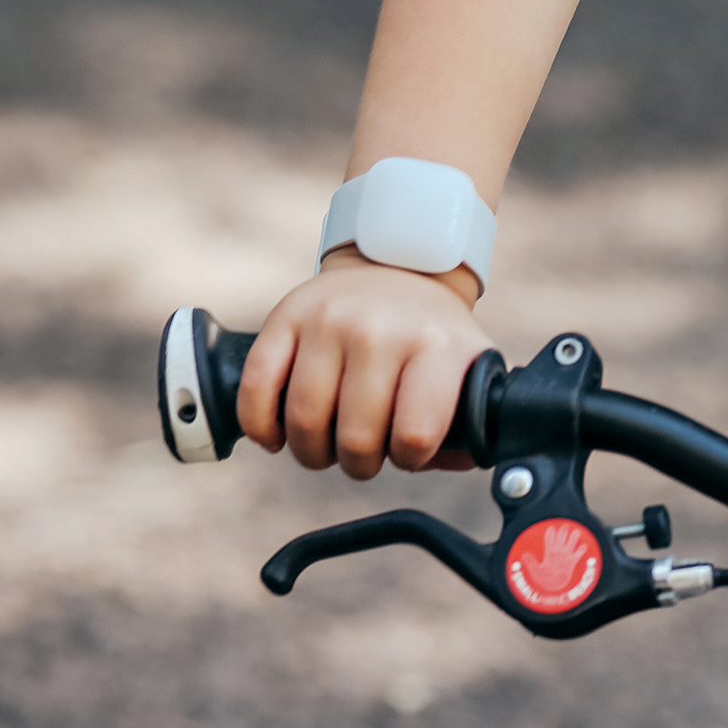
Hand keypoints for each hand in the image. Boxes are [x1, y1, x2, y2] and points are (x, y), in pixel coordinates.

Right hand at [235, 250, 492, 478]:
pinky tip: (277, 435)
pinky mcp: (285, 315)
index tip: (407, 449)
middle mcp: (379, 329)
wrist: (397, 264)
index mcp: (435, 345)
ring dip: (312, 452)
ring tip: (327, 445)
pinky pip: (258, 387)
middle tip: (365, 453)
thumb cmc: (432, 335)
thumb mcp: (469, 368)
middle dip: (358, 464)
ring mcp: (328, 319)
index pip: (415, 434)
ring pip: (303, 420)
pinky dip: (261, 426)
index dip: (408, 458)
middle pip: (354, 438)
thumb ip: (470, 424)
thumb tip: (460, 459)